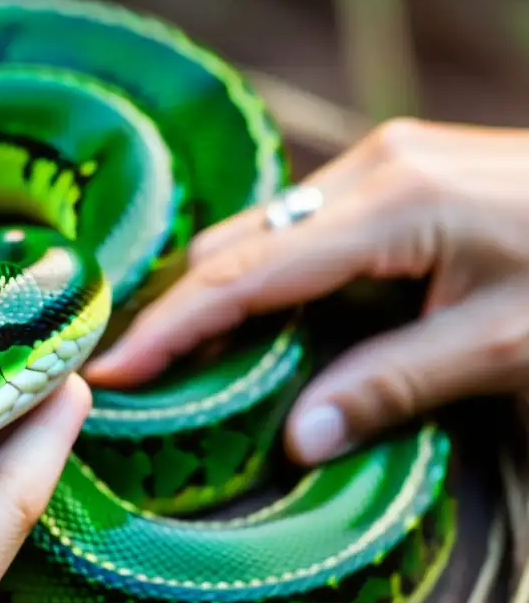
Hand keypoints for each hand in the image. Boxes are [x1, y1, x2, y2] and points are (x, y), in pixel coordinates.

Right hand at [85, 119, 528, 464]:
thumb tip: (294, 441)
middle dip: (179, 308)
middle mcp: (370, 168)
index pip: (244, 275)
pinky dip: (261, 272)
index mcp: (390, 207)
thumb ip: (391, 387)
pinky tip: (255, 314)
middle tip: (138, 374)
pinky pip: (296, 221)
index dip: (170, 327)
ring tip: (181, 354)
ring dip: (218, 290)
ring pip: (260, 227)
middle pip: (236, 242)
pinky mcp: (392, 171)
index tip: (111, 369)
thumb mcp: (504, 343)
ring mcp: (380, 161)